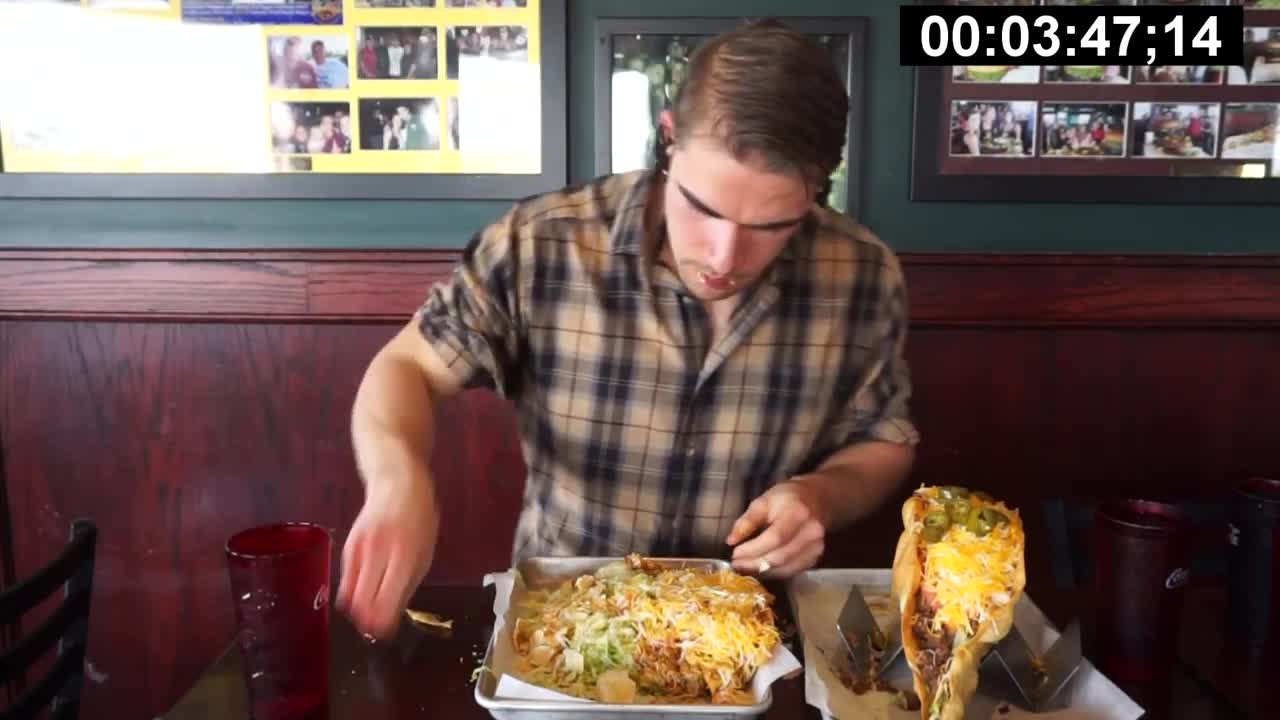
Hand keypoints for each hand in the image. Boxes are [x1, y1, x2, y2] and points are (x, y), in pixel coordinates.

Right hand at [335, 478, 438, 639]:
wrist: (397, 485)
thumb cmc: (419, 521)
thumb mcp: (424, 554)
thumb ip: (407, 586)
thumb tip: (392, 617)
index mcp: (404, 557)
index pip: (387, 600)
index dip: (383, 623)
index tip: (383, 634)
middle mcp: (378, 554)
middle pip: (364, 601)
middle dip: (366, 622)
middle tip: (373, 631)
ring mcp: (360, 549)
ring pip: (350, 593)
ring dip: (356, 611)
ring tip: (365, 619)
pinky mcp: (348, 545)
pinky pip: (345, 579)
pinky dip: (350, 593)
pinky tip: (358, 597)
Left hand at [726, 480, 826, 578]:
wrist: (816, 498)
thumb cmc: (786, 498)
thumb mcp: (763, 501)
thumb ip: (747, 521)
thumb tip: (731, 541)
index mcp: (797, 514)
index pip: (774, 538)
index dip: (753, 549)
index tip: (735, 554)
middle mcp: (811, 533)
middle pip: (780, 557)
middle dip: (754, 564)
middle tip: (735, 565)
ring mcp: (816, 547)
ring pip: (785, 568)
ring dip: (761, 572)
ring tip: (744, 568)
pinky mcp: (815, 557)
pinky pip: (791, 571)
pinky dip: (773, 573)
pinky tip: (760, 569)